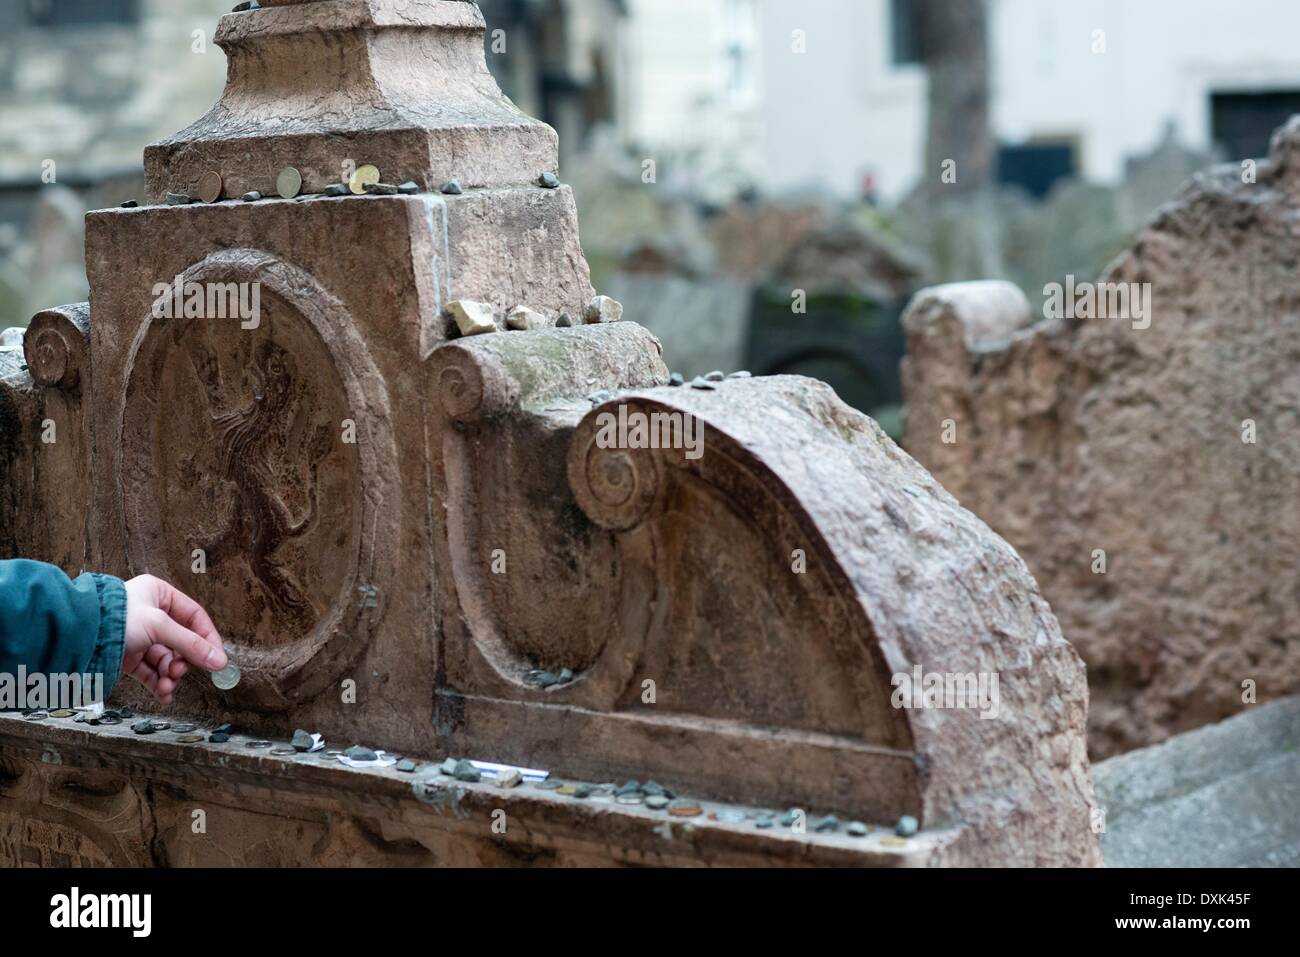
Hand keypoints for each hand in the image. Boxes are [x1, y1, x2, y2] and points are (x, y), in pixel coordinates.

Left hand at [122, 575, 225, 704]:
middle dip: (182, 662)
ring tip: (168, 686)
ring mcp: (139, 637)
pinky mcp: (128, 656)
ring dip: (170, 676)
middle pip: (181, 642)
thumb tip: (220, 661)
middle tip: (179, 672)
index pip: (194, 617)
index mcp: (159, 595)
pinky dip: (158, 683)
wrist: (75, 636)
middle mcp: (151, 615)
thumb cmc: (114, 618)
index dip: (207, 638)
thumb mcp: (159, 626)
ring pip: (166, 660)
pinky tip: (164, 694)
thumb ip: (191, 645)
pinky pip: (150, 671)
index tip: (216, 659)